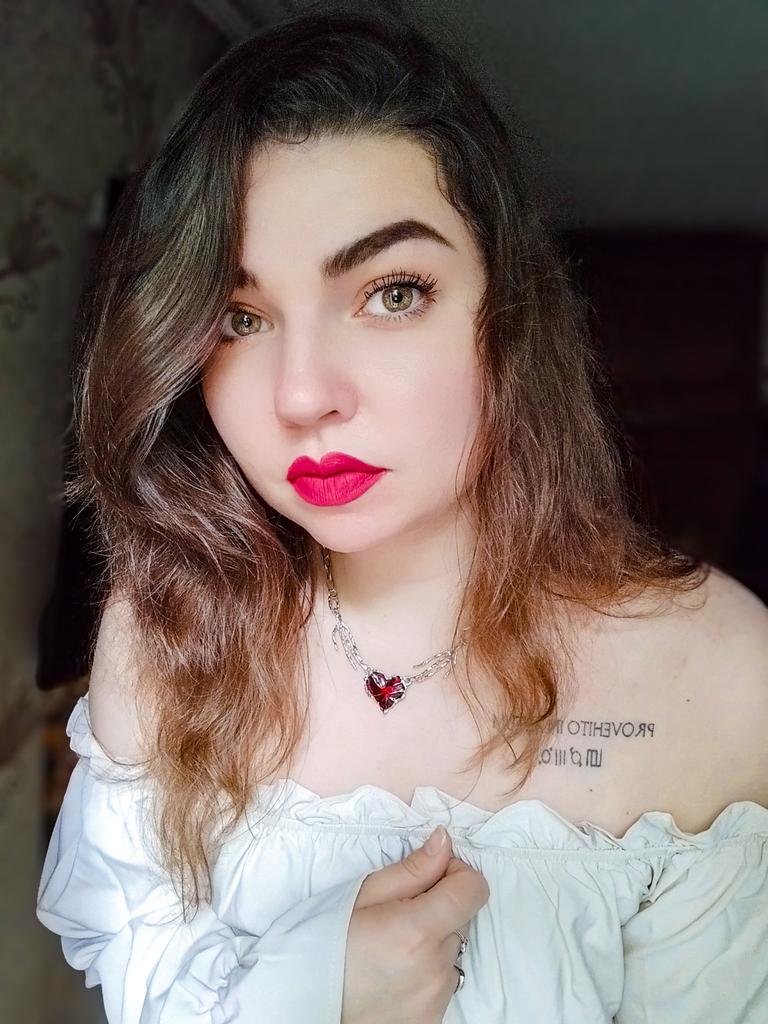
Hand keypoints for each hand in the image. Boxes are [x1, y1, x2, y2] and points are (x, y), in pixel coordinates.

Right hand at [341, 826, 489, 1023]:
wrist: (307, 1004)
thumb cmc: (325, 945)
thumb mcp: (362, 895)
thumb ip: (412, 870)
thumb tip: (444, 843)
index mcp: (417, 930)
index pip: (473, 889)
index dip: (456, 873)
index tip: (432, 875)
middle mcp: (435, 966)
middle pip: (463, 917)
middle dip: (440, 907)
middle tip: (398, 914)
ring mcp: (437, 996)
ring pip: (453, 949)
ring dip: (433, 941)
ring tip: (393, 948)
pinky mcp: (434, 1018)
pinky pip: (446, 980)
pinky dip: (429, 970)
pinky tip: (396, 971)